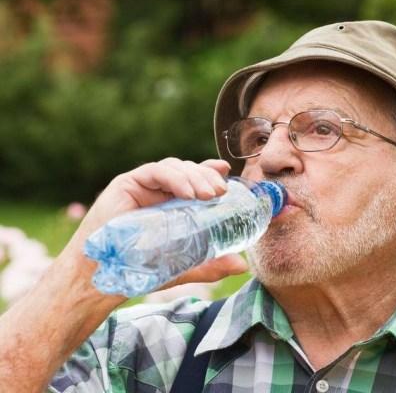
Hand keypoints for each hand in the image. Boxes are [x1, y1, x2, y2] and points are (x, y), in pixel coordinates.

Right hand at [62, 158, 247, 294]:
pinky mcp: (126, 184)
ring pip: (173, 167)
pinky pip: (154, 171)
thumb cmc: (139, 271)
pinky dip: (174, 178)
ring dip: (195, 177)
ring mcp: (142, 186)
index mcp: (170, 204)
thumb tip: (242, 265)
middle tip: (222, 192)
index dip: (211, 174)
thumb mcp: (182, 267)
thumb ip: (210, 264)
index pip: (194, 181)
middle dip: (207, 177)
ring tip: (209, 194)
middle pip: (187, 171)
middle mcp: (157, 192)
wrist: (101, 279)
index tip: (228, 174)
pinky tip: (189, 194)